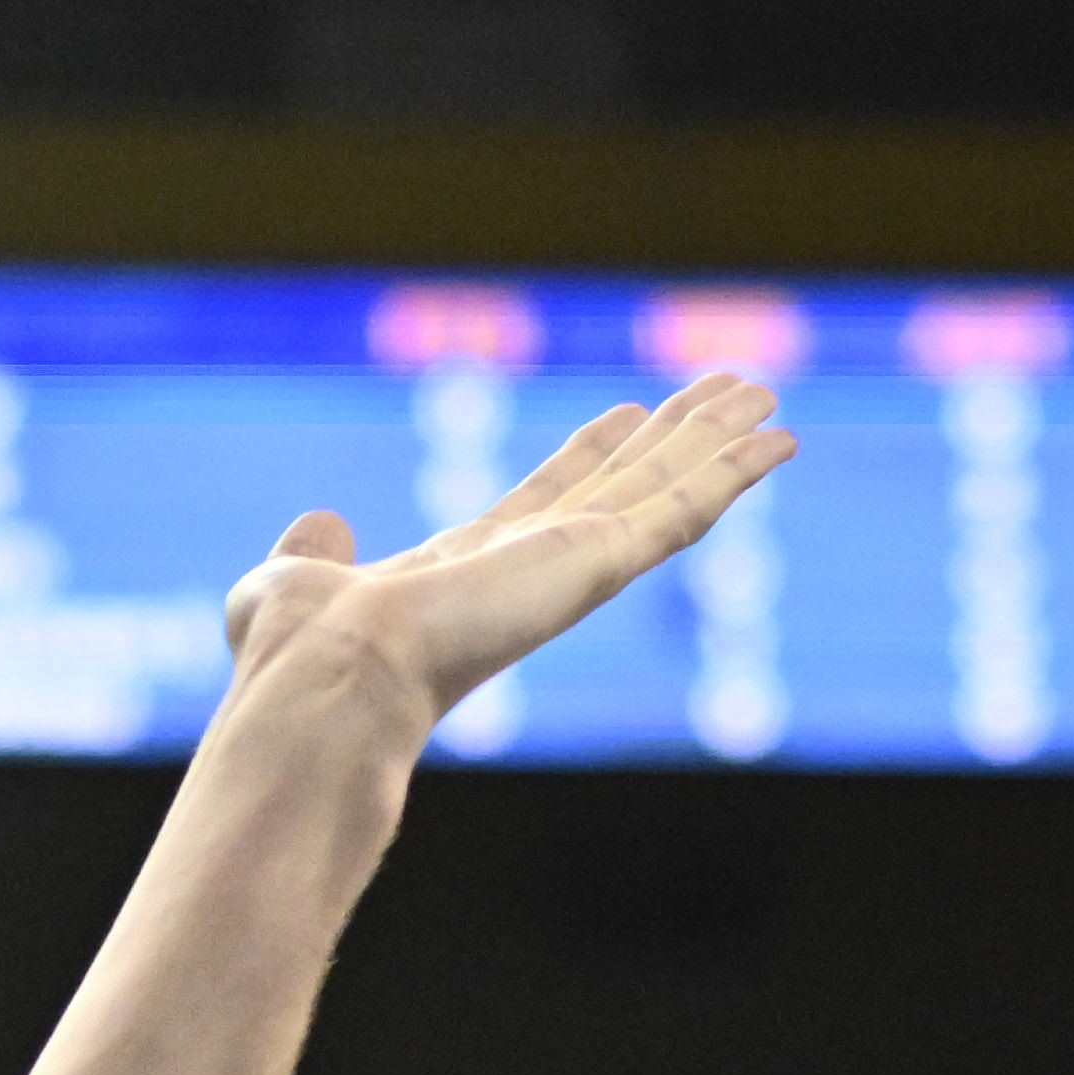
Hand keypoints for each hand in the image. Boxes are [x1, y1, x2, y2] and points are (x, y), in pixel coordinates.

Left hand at [221, 372, 792, 725]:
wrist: (329, 682)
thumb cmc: (296, 653)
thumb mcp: (294, 582)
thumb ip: (313, 552)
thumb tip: (316, 526)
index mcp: (465, 568)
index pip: (545, 498)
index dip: (589, 455)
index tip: (627, 414)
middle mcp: (530, 566)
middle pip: (622, 485)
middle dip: (674, 439)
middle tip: (729, 392)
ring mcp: (572, 566)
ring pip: (664, 490)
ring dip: (717, 442)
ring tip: (766, 393)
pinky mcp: (599, 562)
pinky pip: (682, 508)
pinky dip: (732, 471)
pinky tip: (779, 437)